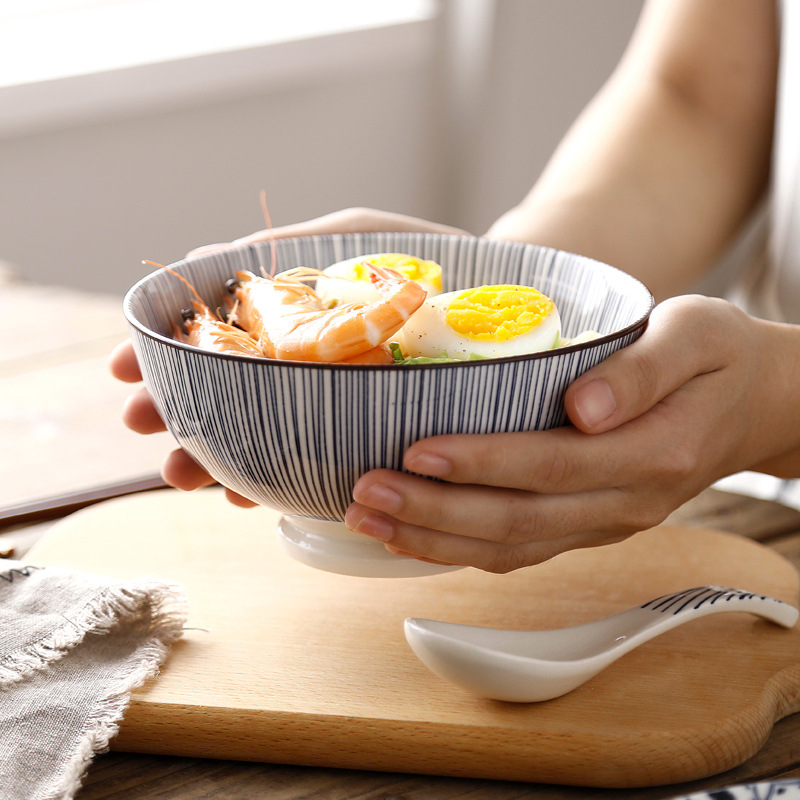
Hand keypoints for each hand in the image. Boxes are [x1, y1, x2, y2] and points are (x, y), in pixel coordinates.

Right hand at [111, 207, 467, 499]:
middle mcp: (304, 368)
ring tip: (184, 474)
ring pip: (258, 436)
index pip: (212, 342)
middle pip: (223, 394)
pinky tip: (247, 493)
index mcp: (291, 321)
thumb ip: (295, 248)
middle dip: (176, 412)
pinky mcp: (368, 437)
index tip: (123, 370)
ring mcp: (332, 406)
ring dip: (212, 457)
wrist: (508, 297)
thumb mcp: (357, 234)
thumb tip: (219, 261)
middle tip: (145, 427)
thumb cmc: (432, 256)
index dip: (162, 354)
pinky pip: (313, 466)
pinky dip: (273, 480)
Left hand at [344, 295, 799, 572]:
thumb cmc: (716, 358)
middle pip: (518, 520)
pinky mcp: (586, 525)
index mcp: (653, 452)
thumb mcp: (697, 334)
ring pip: (511, 548)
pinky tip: (411, 535)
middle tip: (365, 492)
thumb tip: (582, 408)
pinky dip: (459, 549)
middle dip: (435, 510)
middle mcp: (625, 503)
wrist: (751, 403)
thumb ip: (643, 371)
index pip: (554, 465)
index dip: (483, 463)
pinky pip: (519, 551)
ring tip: (367, 520)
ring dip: (433, 539)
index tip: (416, 451)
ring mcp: (604, 523)